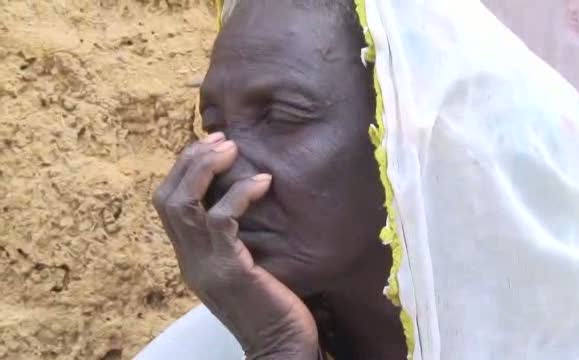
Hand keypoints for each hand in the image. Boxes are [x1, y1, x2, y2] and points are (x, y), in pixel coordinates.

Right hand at [153, 133, 318, 359]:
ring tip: (231, 148)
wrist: (279, 347)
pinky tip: (262, 182)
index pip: (168, 203)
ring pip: (183, 204)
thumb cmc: (271, 304)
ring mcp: (205, 265)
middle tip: (220, 138)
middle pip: (167, 197)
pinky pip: (220, 220)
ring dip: (205, 169)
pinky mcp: (229, 269)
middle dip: (190, 160)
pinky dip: (238, 194)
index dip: (184, 168)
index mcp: (190, 256)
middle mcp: (189, 259)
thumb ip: (231, 237)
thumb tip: (239, 198)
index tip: (212, 144)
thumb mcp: (243, 265)